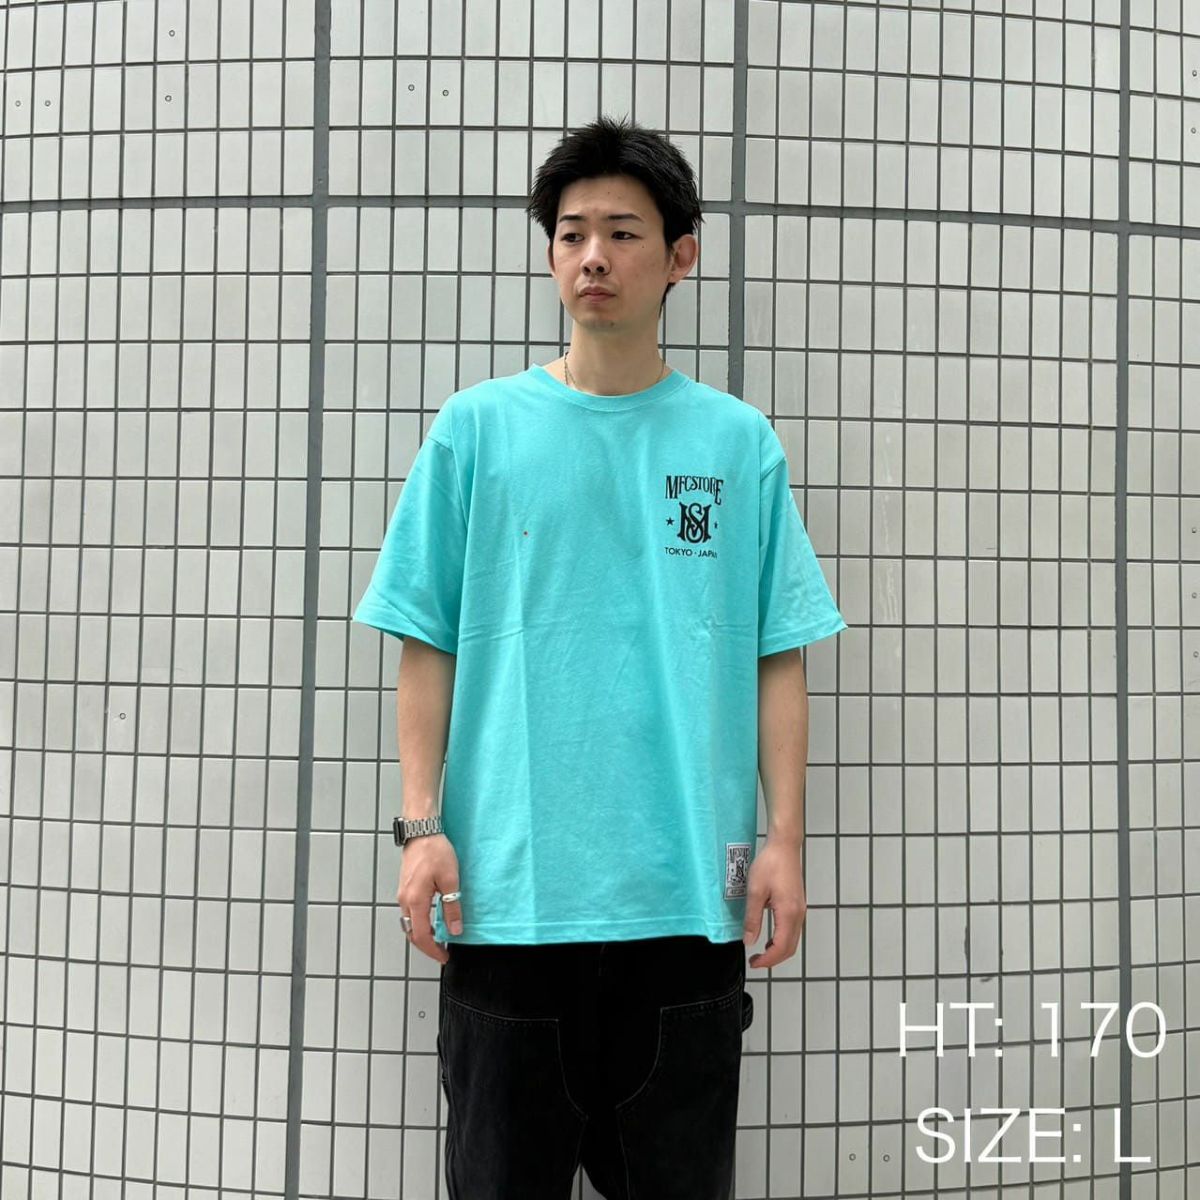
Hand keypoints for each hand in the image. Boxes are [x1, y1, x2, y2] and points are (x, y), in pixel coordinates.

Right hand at [397, 833, 463, 964]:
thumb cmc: (435, 851)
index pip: (422, 936)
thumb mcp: (450, 880)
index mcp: (415, 901)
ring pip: (409, 924)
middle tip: (441, 952)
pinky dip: (419, 922)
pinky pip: (409, 913)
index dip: (433, 950)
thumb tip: (455, 929)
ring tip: (438, 939)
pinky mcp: (405, 888)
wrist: (421, 831)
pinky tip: (431, 920)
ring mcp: (403, 894)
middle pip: (412, 933)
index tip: (444, 957)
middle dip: (426, 946)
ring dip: (422, 935)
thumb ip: (452, 907)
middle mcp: (405, 900)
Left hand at [742, 837, 806, 968]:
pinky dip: (782, 940)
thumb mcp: (755, 891)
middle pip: (790, 948)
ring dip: (778, 950)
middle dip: (773, 959)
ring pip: (793, 940)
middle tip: (756, 961)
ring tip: (761, 952)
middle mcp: (798, 914)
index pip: (780, 947)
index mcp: (788, 913)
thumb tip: (749, 941)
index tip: (754, 962)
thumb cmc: (771, 863)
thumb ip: (752, 919)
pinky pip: (793, 930)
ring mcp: (800, 910)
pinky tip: (770, 937)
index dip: (767, 960)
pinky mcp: (798, 905)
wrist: (784, 847)